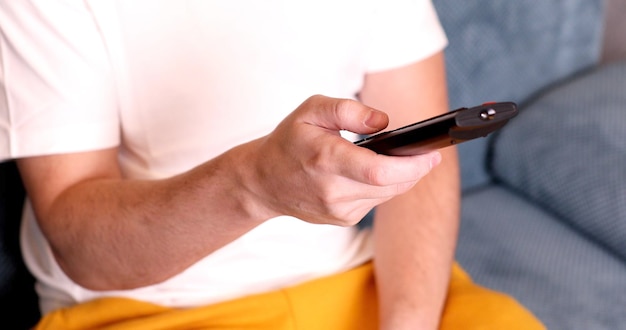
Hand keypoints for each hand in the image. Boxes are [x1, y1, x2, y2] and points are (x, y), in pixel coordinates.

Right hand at [240, 95, 440, 225]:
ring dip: (400, 178)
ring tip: (403, 159)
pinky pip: (375, 201)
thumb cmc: (289, 141)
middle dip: (415, 170)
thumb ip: (348, 109)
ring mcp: (338, 210)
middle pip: (391, 185)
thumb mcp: (311, 110)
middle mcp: (333, 190)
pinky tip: (376, 173)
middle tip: (428, 154)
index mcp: (326, 159)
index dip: (413, 165)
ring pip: (387, 194)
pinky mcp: (342, 219)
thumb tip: (384, 122)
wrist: (263, 181)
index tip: (432, 154)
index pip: (379, 171)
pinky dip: (382, 186)